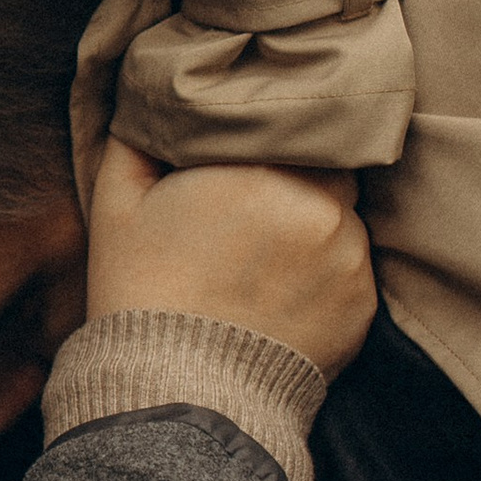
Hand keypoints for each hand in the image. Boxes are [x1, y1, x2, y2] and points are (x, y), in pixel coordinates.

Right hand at [85, 140, 374, 374]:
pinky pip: (355, 264)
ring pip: (345, 212)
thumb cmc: (140, 290)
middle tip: (258, 197)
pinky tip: (282, 289)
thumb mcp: (116, 200)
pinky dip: (326, 268)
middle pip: (329, 162)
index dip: (277, 127)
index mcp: (260, 169)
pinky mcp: (364, 304)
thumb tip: (152, 88)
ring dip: (316, 219)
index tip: (251, 144)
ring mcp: (348, 257)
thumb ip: (138, 131)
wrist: (177, 392)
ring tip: (268, 250)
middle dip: (301, 172)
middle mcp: (318, 206)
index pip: (296, 119)